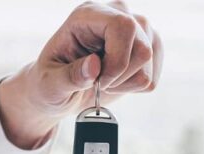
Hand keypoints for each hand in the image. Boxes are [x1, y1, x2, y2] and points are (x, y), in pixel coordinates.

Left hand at [0, 1, 162, 148]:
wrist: (62, 90)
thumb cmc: (50, 83)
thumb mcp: (50, 84)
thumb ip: (69, 76)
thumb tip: (94, 66)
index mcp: (88, 14)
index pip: (123, 26)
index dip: (117, 59)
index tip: (99, 80)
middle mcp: (117, 13)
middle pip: (142, 48)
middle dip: (120, 76)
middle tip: (97, 83)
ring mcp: (137, 28)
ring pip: (150, 62)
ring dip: (126, 82)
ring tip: (104, 81)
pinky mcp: (149, 45)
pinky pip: (153, 76)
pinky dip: (134, 86)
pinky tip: (116, 81)